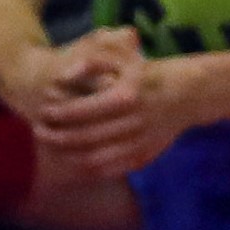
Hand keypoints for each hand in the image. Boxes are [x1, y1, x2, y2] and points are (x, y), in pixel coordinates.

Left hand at [29, 32, 190, 182]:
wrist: (190, 94)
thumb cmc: (150, 75)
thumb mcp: (125, 59)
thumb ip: (91, 62)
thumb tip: (61, 77)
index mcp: (126, 96)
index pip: (79, 111)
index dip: (55, 114)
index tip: (43, 112)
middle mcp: (133, 122)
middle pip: (82, 136)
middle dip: (55, 136)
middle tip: (40, 131)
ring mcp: (140, 142)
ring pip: (93, 158)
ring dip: (66, 155)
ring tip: (52, 146)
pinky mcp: (144, 156)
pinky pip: (110, 169)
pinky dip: (86, 168)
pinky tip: (74, 159)